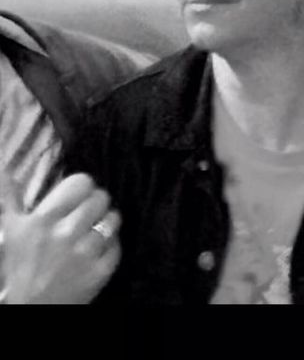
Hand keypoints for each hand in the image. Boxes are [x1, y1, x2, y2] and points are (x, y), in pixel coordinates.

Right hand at [0, 173, 120, 303]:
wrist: (27, 310)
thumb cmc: (17, 267)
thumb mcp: (11, 229)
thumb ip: (11, 196)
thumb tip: (7, 169)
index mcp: (44, 219)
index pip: (82, 183)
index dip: (82, 186)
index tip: (79, 194)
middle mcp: (67, 232)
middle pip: (101, 198)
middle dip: (95, 203)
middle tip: (86, 213)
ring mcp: (86, 253)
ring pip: (113, 219)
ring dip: (105, 222)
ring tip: (94, 229)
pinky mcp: (100, 271)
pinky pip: (117, 245)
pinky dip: (110, 245)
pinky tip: (98, 248)